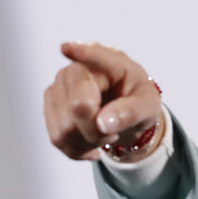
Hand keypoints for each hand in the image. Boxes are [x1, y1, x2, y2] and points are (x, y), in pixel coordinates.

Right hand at [44, 42, 162, 160]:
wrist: (125, 110)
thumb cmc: (137, 100)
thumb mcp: (148, 106)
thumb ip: (131, 112)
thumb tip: (103, 123)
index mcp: (108, 62)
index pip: (94, 56)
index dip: (80, 53)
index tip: (67, 48)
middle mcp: (76, 70)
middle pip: (78, 108)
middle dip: (97, 131)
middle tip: (113, 131)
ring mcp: (58, 87)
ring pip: (64, 129)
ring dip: (88, 142)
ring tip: (104, 134)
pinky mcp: (50, 106)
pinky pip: (57, 139)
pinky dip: (77, 149)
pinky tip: (91, 144)